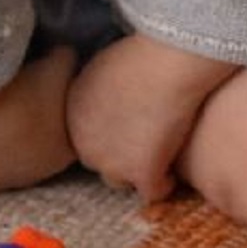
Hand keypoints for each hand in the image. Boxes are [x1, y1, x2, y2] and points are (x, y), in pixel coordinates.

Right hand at [0, 46, 78, 193]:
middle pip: (36, 151)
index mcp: (64, 150)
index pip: (66, 133)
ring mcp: (6, 182)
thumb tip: (67, 58)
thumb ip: (69, 65)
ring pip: (5, 161)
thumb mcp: (59, 63)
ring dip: (0, 142)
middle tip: (13, 100)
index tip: (41, 91)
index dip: (55, 112)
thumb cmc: (23, 85)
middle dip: (28, 130)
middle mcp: (38, 175)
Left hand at [67, 35, 237, 203]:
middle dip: (117, 154)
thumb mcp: (102, 68)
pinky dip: (164, 184)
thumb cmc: (141, 55)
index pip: (85, 136)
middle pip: (98, 160)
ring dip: (136, 172)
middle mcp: (84, 142)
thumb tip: (109, 99)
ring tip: (158, 159)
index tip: (127, 127)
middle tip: (143, 143)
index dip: (107, 133)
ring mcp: (111, 163)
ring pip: (120, 180)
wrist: (164, 64)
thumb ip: (98, 92)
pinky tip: (174, 171)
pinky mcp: (141, 174)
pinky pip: (153, 192)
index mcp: (72, 113)